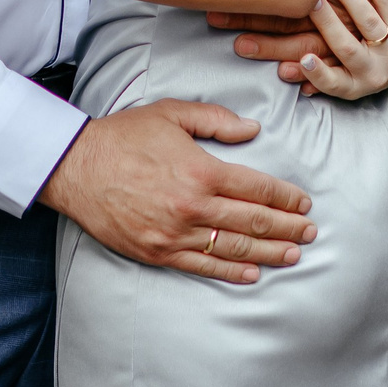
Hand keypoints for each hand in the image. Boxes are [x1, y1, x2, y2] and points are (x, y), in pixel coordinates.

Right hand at [38, 98, 315, 284]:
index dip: (285, 197)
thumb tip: (252, 130)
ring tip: (294, 254)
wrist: (76, 167)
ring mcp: (176, 233)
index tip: (303, 203)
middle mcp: (193, 206)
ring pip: (234, 247)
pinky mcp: (158, 251)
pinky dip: (231, 272)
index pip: (257, 187)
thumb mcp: (171, 113)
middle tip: (310, 232)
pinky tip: (253, 273)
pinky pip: (203, 265)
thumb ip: (216, 120)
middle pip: (253, 221)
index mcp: (201, 170)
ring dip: (269, 252)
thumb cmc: (123, 136)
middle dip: (287, 227)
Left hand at [207, 0, 387, 84]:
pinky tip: (289, 76)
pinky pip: (335, 63)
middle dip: (256, 23)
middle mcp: (348, 7)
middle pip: (296, 21)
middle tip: (219, 19)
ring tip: (242, 47)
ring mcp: (355, 30)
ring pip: (311, 45)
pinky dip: (315, 74)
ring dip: (275, 49)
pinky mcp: (359, 42)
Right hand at [295, 0, 387, 99]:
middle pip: (348, 48)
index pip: (335, 84)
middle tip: (310, 1)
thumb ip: (317, 74)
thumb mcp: (347, 76)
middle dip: (328, 23)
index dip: (319, 75)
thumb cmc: (367, 62)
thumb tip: (282, 71)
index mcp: (356, 85)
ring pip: (368, 20)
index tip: (305, 59)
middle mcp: (376, 71)